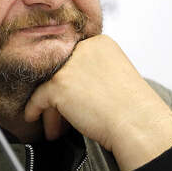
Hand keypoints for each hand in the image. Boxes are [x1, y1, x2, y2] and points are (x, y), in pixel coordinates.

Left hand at [24, 35, 171, 170]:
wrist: (138, 124)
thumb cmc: (133, 109)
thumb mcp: (115, 77)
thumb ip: (92, 72)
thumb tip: (72, 83)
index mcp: (101, 44)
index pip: (73, 58)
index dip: (70, 81)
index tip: (69, 97)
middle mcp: (84, 48)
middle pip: (59, 71)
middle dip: (58, 95)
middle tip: (60, 115)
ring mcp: (69, 65)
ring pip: (48, 85)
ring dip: (50, 107)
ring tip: (55, 126)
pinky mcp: (58, 83)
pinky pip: (38, 98)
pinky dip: (34, 110)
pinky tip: (33, 118)